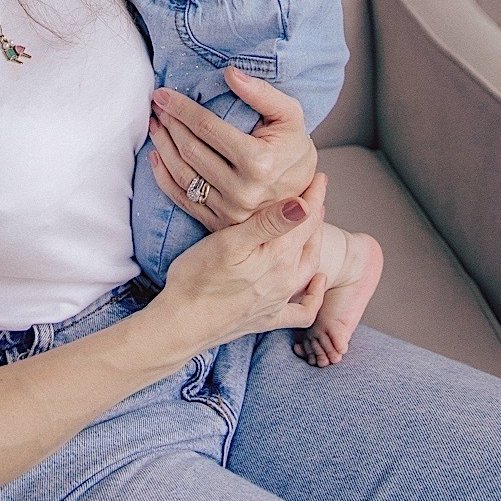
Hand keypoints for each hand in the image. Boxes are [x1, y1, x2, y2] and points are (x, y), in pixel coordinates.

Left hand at [147, 65, 316, 227]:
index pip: (207, 128)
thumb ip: (262, 93)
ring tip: (156, 125)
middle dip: (169, 123)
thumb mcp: (290, 115)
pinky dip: (163, 176)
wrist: (303, 193)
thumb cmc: (294, 149)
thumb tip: (230, 73)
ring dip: (162, 145)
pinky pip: (182, 198)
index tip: (163, 94)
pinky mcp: (219, 223)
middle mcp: (242, 190)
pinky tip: (156, 156)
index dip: (181, 108)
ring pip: (182, 173)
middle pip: (190, 149)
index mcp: (259, 161)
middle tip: (157, 105)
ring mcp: (229, 210)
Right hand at [147, 173, 328, 356]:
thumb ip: (269, 224)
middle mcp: (285, 279)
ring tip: (313, 225)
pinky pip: (303, 311)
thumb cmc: (197, 279)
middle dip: (315, 214)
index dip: (314, 195)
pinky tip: (317, 282)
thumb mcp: (229, 243)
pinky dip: (314, 295)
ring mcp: (278, 301)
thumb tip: (303, 205)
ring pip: (309, 267)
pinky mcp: (268, 318)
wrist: (181, 324)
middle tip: (315, 192)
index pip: (305, 219)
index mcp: (277, 257)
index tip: (319, 176)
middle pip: (310, 241)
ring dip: (315, 243)